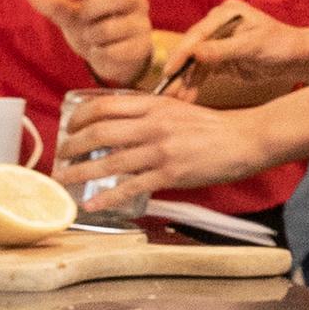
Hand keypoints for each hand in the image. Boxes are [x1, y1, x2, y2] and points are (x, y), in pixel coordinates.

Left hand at [26, 0, 155, 85]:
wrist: (118, 56)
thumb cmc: (95, 26)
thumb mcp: (74, 15)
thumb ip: (56, 4)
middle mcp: (137, 3)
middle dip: (89, 10)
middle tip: (82, 19)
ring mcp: (141, 26)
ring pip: (108, 29)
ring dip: (91, 36)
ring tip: (93, 38)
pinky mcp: (140, 48)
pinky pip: (111, 51)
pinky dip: (98, 53)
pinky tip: (101, 51)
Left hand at [56, 89, 308, 200]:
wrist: (247, 139)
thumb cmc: (215, 125)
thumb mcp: (179, 109)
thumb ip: (150, 113)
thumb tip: (120, 125)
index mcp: (155, 105)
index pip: (104, 106)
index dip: (79, 117)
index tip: (70, 127)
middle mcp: (154, 125)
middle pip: (99, 133)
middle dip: (71, 146)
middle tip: (61, 156)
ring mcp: (161, 151)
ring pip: (108, 161)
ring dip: (79, 172)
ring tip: (62, 180)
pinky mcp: (170, 174)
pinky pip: (130, 187)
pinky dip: (106, 197)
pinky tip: (91, 203)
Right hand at [174, 13, 308, 107]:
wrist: (297, 58)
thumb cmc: (281, 45)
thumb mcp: (253, 47)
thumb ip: (223, 50)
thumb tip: (195, 52)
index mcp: (226, 13)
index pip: (198, 34)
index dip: (182, 53)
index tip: (169, 71)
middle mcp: (218, 24)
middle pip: (191, 49)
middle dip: (179, 71)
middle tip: (165, 91)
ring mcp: (217, 42)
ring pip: (194, 63)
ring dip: (185, 82)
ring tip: (174, 100)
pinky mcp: (219, 58)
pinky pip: (202, 72)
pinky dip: (194, 85)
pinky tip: (186, 98)